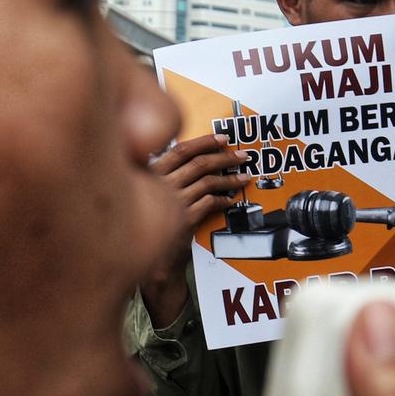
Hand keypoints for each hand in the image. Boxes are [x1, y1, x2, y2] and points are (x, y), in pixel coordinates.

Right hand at [139, 133, 248, 327]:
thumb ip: (172, 174)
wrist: (150, 255)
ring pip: (208, 183)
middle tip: (242, 156)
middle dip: (225, 158)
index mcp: (151, 172)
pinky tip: (230, 201)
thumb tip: (202, 158)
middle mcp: (160, 184)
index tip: (223, 139)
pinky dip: (223, 200)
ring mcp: (171, 201)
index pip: (181, 150)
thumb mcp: (155, 191)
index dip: (204, 142)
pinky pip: (210, 203)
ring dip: (230, 180)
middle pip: (199, 164)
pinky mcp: (183, 219)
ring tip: (243, 179)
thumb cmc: (153, 221)